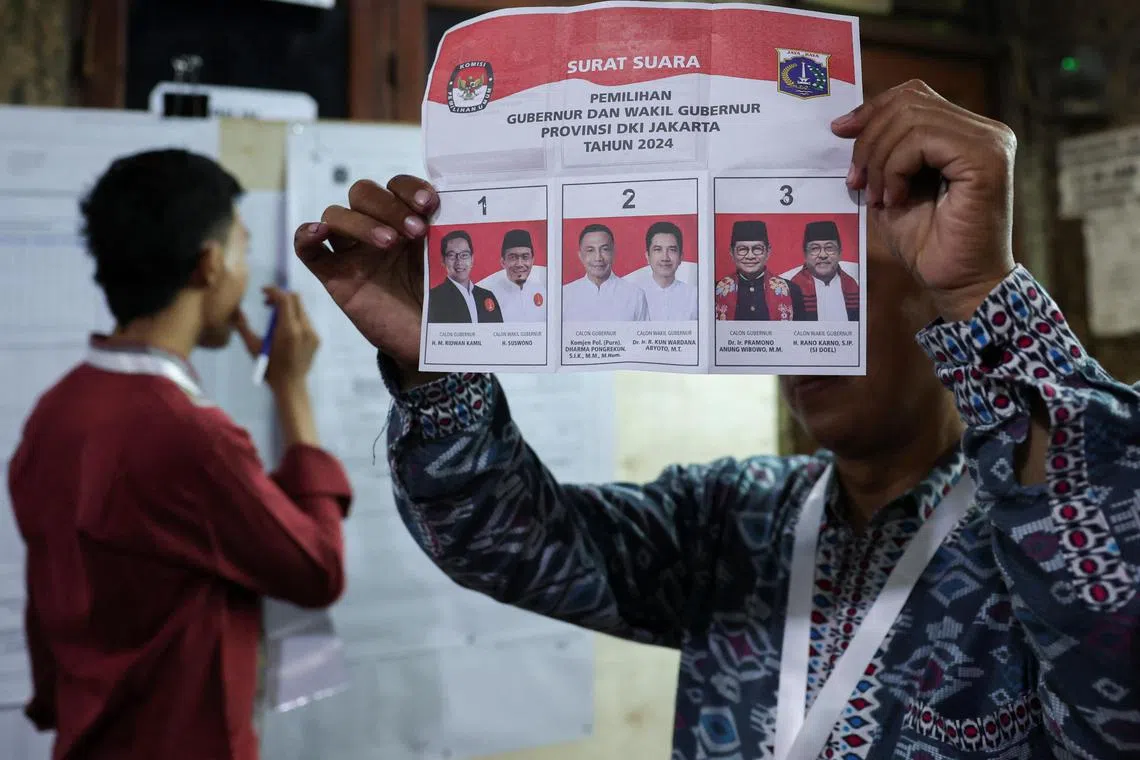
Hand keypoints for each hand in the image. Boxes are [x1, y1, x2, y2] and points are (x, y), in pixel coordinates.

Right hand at [235, 286, 319, 392]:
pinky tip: (285, 330)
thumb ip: (243, 327)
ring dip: (287, 308)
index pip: (285, 299)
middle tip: (267, 304)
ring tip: (274, 318)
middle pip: (296, 299)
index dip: (274, 291)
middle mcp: (305, 328)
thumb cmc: (269, 368)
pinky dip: (295, 318)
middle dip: (280, 296)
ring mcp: (313, 333)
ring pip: (301, 309)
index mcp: (289, 330)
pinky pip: (306, 320)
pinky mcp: (317, 339)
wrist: (291, 385)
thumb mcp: (253, 347)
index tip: (263, 291)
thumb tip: (236, 311)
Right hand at [293, 175, 436, 369]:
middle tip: (416, 230)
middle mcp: (375, 229)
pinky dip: (306, 236)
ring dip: (361, 222)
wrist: (430, 341)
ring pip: (335, 215)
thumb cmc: (439, 298)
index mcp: (403, 218)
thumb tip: (457, 203)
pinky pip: (307, 251)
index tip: (429, 204)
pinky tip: (319, 232)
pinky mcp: (334, 277)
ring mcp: (352, 252)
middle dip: (388, 206)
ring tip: (390, 243)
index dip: (409, 187)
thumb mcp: (446, 261)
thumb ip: (445, 231)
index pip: (395, 185)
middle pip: (362, 193)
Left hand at [832, 79, 1017, 321]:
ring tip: (878, 197)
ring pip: (911, 118)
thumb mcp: (893, 188)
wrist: (958, 285)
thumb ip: (882, 153)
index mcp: (965, 133)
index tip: (839, 132)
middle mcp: (985, 131)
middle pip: (908, 102)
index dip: (872, 109)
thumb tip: (845, 123)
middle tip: (858, 183)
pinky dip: (896, 167)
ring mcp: (989, 141)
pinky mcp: (986, 158)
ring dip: (880, 160)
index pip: (912, 96)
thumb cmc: (928, 245)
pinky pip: (922, 139)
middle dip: (870, 141)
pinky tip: (895, 199)